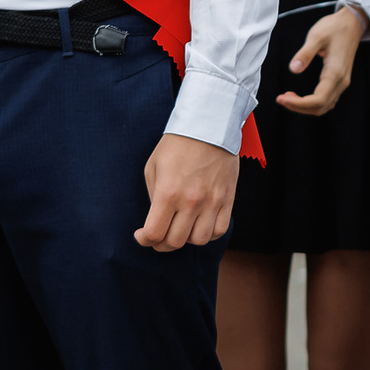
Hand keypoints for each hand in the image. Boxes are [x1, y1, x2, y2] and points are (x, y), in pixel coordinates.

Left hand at [136, 133, 239, 250]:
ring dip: (186, 240)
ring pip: (199, 240)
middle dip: (162, 244)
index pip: (154, 233)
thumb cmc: (177, 144)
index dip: (144, 240)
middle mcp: (191, 201)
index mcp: (168, 193)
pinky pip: (219, 230)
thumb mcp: (153, 167)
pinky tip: (200, 225)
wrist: (208, 125)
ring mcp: (212, 201)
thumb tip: (156, 219)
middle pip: (175, 242)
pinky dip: (208, 234)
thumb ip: (153, 196)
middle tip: (159, 235)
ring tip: (181, 229)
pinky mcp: (227, 198)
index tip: (142, 235)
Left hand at [276, 6, 368, 115]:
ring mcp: (342, 82)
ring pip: (324, 106)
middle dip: (299, 107)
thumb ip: (305, 53)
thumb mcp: (317, 35)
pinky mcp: (340, 80)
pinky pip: (327, 100)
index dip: (298, 103)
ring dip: (305, 107)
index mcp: (335, 72)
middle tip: (281, 98)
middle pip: (320, 107)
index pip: (318, 100)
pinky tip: (300, 96)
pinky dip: (312, 103)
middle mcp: (341, 81)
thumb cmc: (335, 28)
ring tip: (288, 98)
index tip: (282, 98)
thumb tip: (294, 69)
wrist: (352, 23)